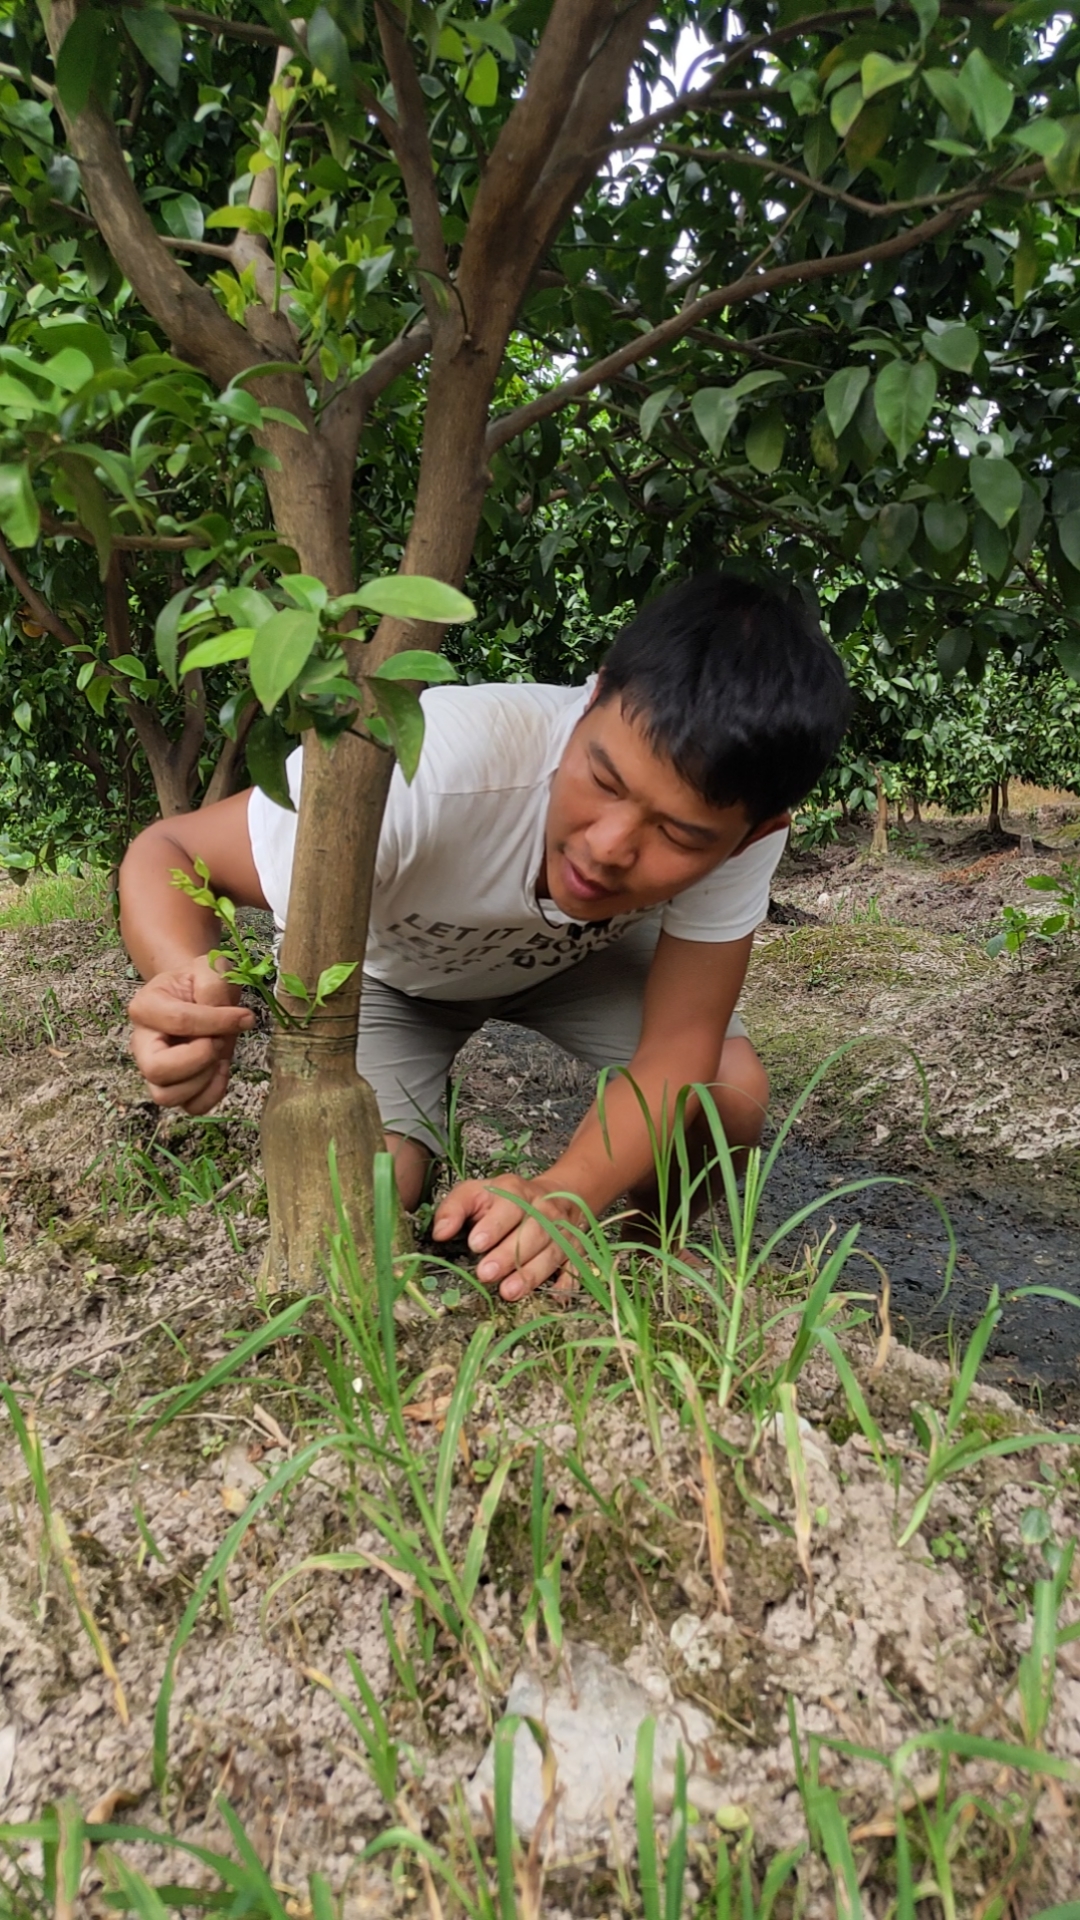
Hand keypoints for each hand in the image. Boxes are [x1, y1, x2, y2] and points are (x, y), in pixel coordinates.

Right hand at [128, 955, 255, 1113]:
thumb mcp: (209, 968)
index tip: (244, 1017)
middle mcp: (142, 1043)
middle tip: (218, 1041)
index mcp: (145, 1007)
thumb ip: (214, 984)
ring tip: (218, 1056)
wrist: (197, 995)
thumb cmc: (199, 982)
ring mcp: (154, 1070)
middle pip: (156, 1070)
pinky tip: (220, 1069)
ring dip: (203, 1080)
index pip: (178, 1021)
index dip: (216, 1021)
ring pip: (167, 1096)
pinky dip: (212, 1094)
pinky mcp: (174, 1087)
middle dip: (198, 1058)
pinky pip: (190, 1106)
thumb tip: (222, 1013)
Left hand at [431, 1172, 581, 1302]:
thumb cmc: (505, 1200)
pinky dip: (566, 1283)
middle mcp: (543, 1212)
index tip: (475, 1243)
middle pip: (530, 1233)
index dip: (493, 1226)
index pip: (508, 1207)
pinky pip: (574, 1268)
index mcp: (516, 1193)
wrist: (556, 1196)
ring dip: (530, 1274)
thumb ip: (454, 1208)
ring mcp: (562, 1232)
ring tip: (509, 1292)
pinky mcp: (574, 1251)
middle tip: (485, 1274)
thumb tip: (439, 1233)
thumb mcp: (475, 1192)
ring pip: (550, 1253)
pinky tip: (554, 1298)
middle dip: (508, 1255)